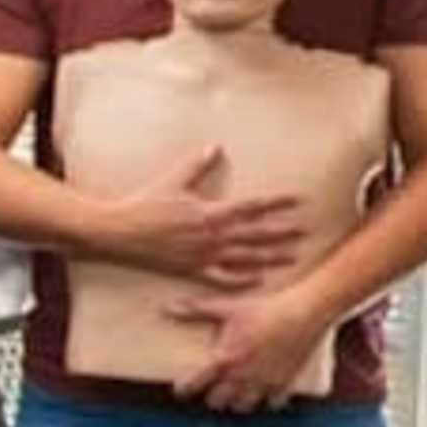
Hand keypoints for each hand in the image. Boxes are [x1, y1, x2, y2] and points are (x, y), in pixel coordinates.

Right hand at [102, 147, 306, 288]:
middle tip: (307, 230)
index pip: (252, 206)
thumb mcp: (172, 181)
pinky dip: (242, 280)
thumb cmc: (144, 204)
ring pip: (246, 258)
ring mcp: (203, 254)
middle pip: (257, 234)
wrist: (119, 232)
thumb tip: (215, 147)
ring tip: (292, 256)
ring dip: (271, 257)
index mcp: (209, 212)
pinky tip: (258, 279)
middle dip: (284, 231)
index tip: (298, 200)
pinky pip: (222, 278)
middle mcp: (211, 235)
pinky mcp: (191, 269)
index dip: (277, 202)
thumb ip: (197, 166)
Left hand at [166, 286, 329, 413]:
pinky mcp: (286, 383)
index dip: (184, 389)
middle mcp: (242, 376)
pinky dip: (267, 400)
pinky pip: (273, 403)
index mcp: (224, 359)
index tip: (181, 389)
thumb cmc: (264, 308)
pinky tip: (264, 393)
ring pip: (243, 407)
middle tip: (212, 388)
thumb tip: (165, 308)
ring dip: (236, 402)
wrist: (305, 312)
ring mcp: (265, 383)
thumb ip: (194, 310)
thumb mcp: (227, 307)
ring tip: (235, 393)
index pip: (195, 384)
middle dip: (212, 397)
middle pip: (218, 402)